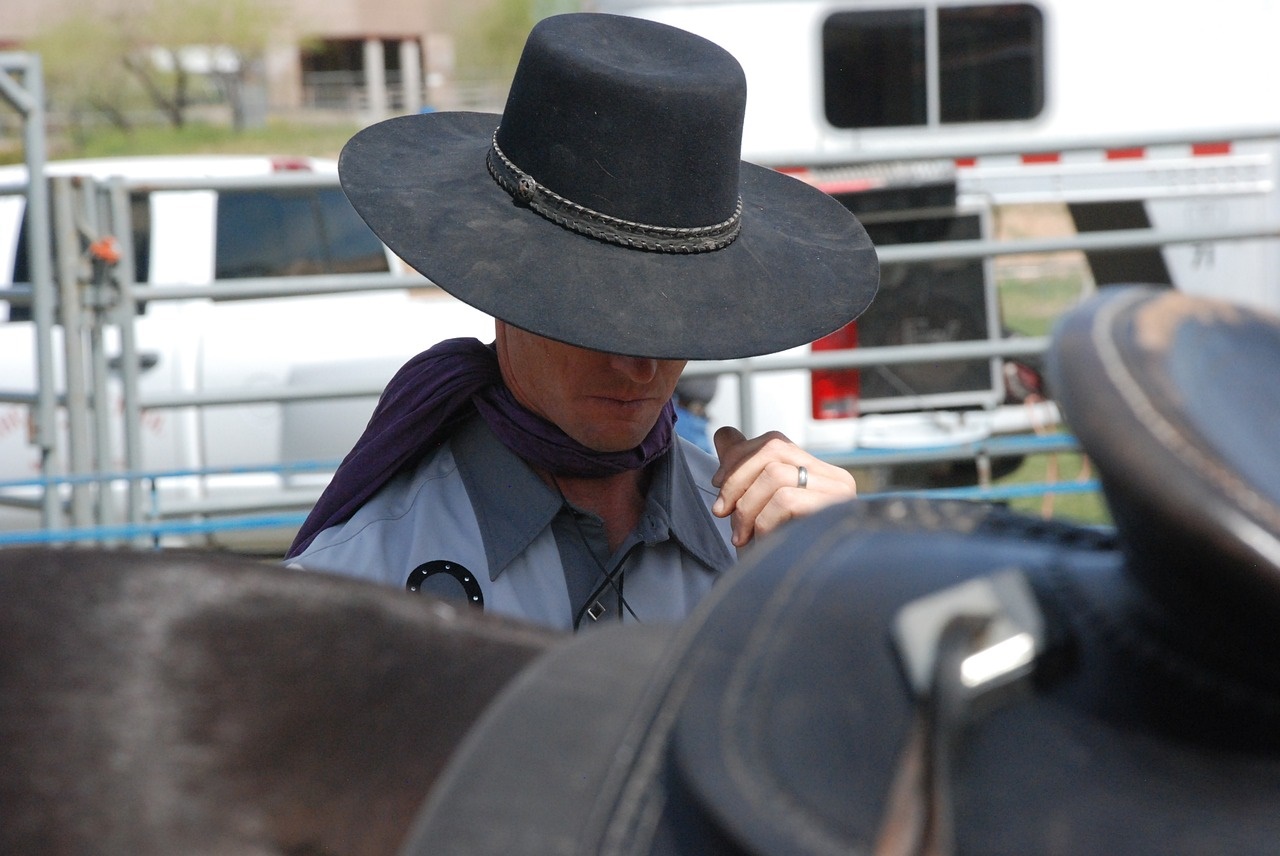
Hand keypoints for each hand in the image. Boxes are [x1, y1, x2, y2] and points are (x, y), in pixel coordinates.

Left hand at [710, 426, 856, 547]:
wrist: (797, 601)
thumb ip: (743, 468)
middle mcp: (835, 479)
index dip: (739, 458)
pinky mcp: (834, 514)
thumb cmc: (778, 555)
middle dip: (737, 479)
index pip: (775, 442)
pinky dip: (763, 522)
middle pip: (774, 449)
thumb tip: (724, 434)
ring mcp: (838, 495)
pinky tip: (762, 542)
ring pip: (776, 474)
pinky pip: (785, 500)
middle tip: (722, 512)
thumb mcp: (754, 506)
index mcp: (818, 473)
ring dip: (747, 507)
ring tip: (743, 536)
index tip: (717, 486)